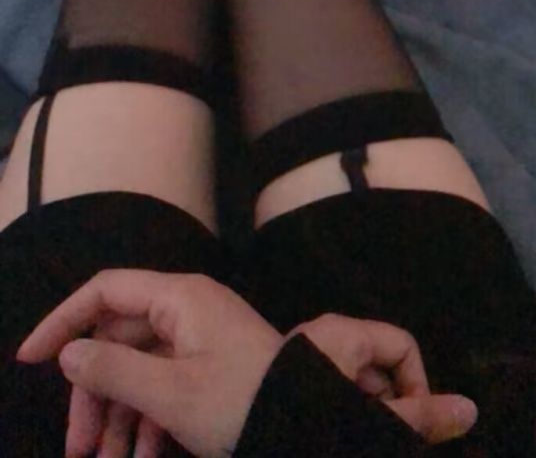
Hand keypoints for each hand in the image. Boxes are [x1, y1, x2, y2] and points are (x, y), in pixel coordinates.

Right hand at [16, 270, 283, 457]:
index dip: (63, 320)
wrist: (308, 426)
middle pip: (118, 340)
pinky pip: (164, 384)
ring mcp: (199, 338)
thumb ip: (114, 370)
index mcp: (178, 298)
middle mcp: (186, 309)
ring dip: (117, 417)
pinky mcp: (210, 366)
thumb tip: (69, 353)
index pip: (105, 291)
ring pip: (139, 369)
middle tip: (77, 449)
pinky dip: (148, 420)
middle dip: (93, 395)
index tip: (31, 359)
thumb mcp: (171, 393)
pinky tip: (140, 457)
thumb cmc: (240, 401)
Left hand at [289, 313, 477, 445]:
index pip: (403, 347)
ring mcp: (302, 362)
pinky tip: (325, 439)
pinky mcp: (284, 386)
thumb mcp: (360, 418)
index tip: (409, 426)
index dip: (417, 386)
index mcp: (343, 334)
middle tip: (375, 440)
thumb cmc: (290, 411)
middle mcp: (325, 340)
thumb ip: (415, 415)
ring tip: (347, 439)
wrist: (214, 414)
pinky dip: (335, 420)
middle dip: (387, 409)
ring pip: (352, 389)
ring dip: (361, 419)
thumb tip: (470, 409)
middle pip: (379, 370)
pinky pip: (325, 398)